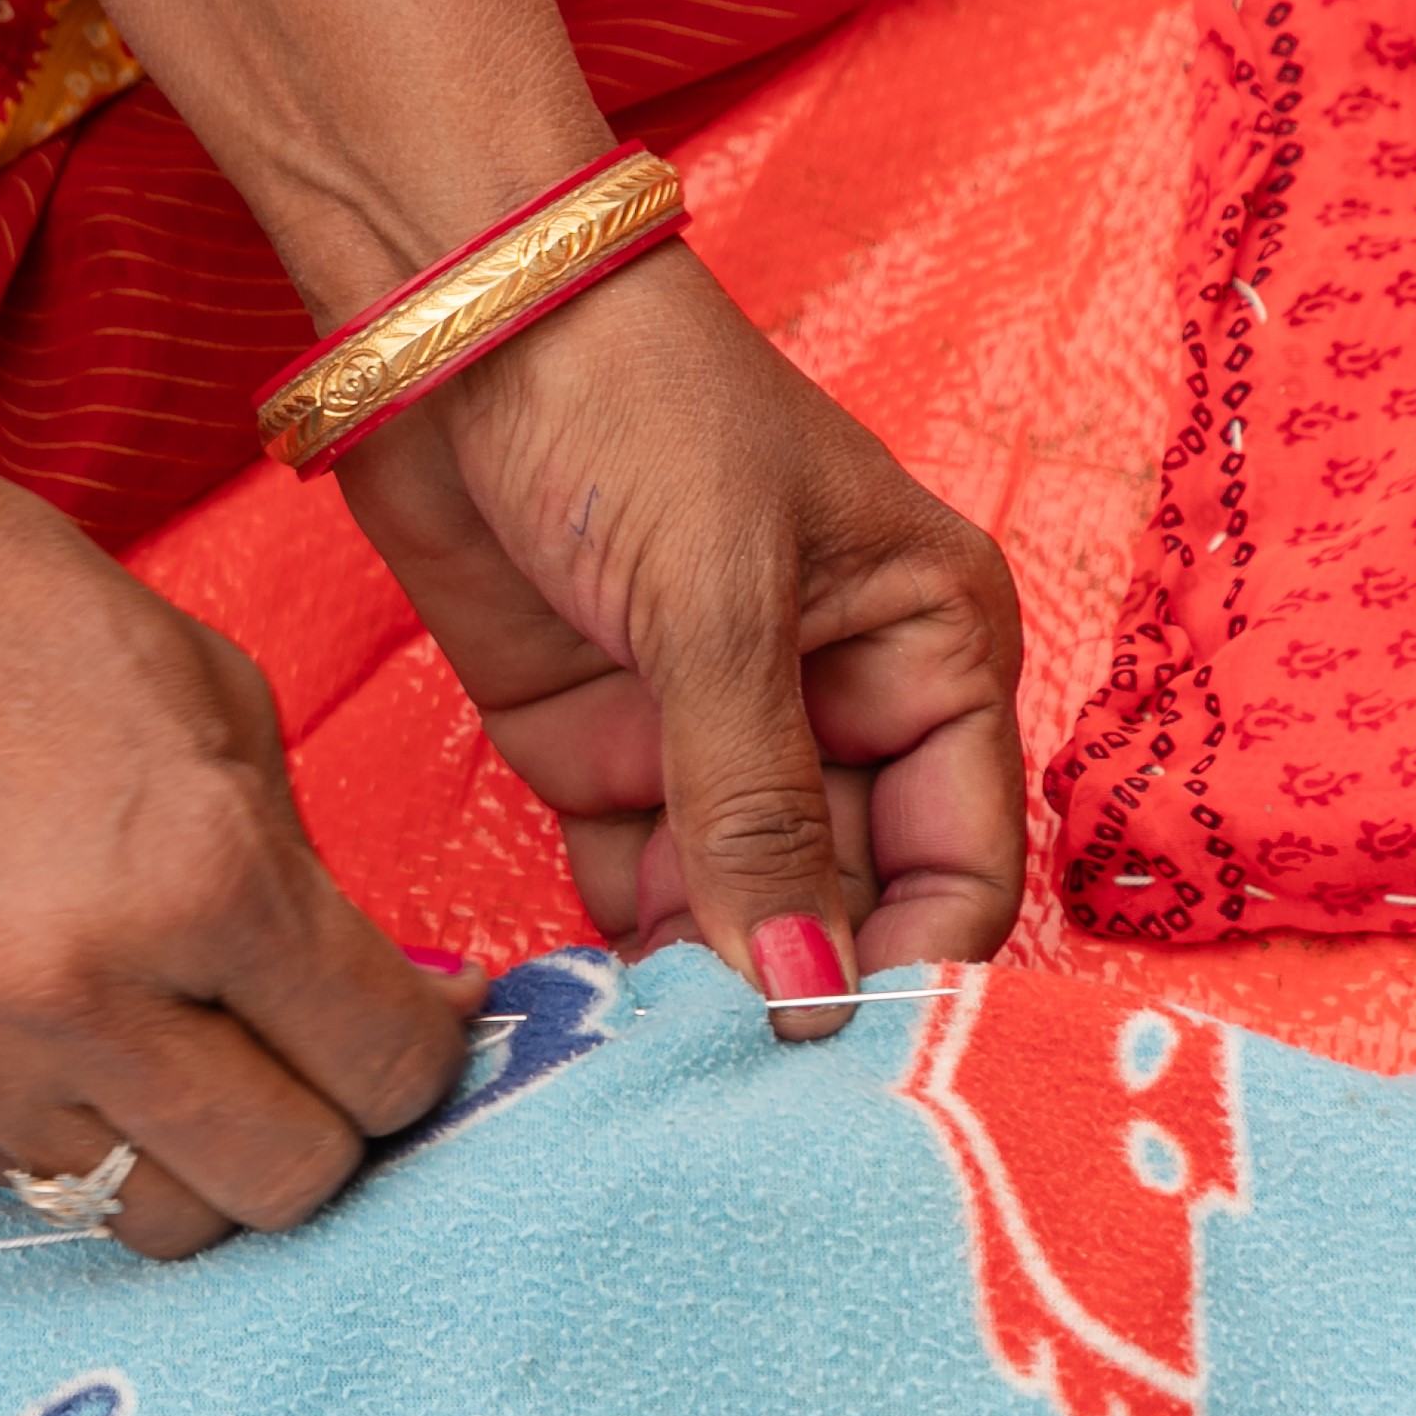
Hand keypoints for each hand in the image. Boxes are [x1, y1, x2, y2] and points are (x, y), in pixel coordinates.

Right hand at [0, 464, 477, 1258]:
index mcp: (202, 879)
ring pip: (151, 1214)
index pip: (385, 1067)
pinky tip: (49, 1030)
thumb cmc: (20, 622)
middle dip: (325, 1125)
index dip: (423, 1049)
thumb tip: (392, 1006)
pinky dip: (61, 1126)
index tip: (412, 1019)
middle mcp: (80, 1001)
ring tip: (173, 1052)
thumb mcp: (222, 712)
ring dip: (188, 1146)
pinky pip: (17, 1178)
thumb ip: (306, 882)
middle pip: (284, 1184)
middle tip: (308, 1061)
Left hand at [332, 246, 1020, 1035]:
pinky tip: (597, 1012)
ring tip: (660, 1070)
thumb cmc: (632, 406)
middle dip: (798, 992)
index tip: (833, 1053)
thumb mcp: (717, 606)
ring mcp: (723, 742)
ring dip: (704, 990)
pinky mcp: (612, 758)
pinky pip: (640, 894)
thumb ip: (758, 812)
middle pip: (854, 905)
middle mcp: (846, 711)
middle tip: (733, 1092)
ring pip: (743, 916)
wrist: (452, 324)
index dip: (910, 961)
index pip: (962, 859)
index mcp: (932, 651)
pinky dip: (621, 951)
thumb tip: (802, 992)